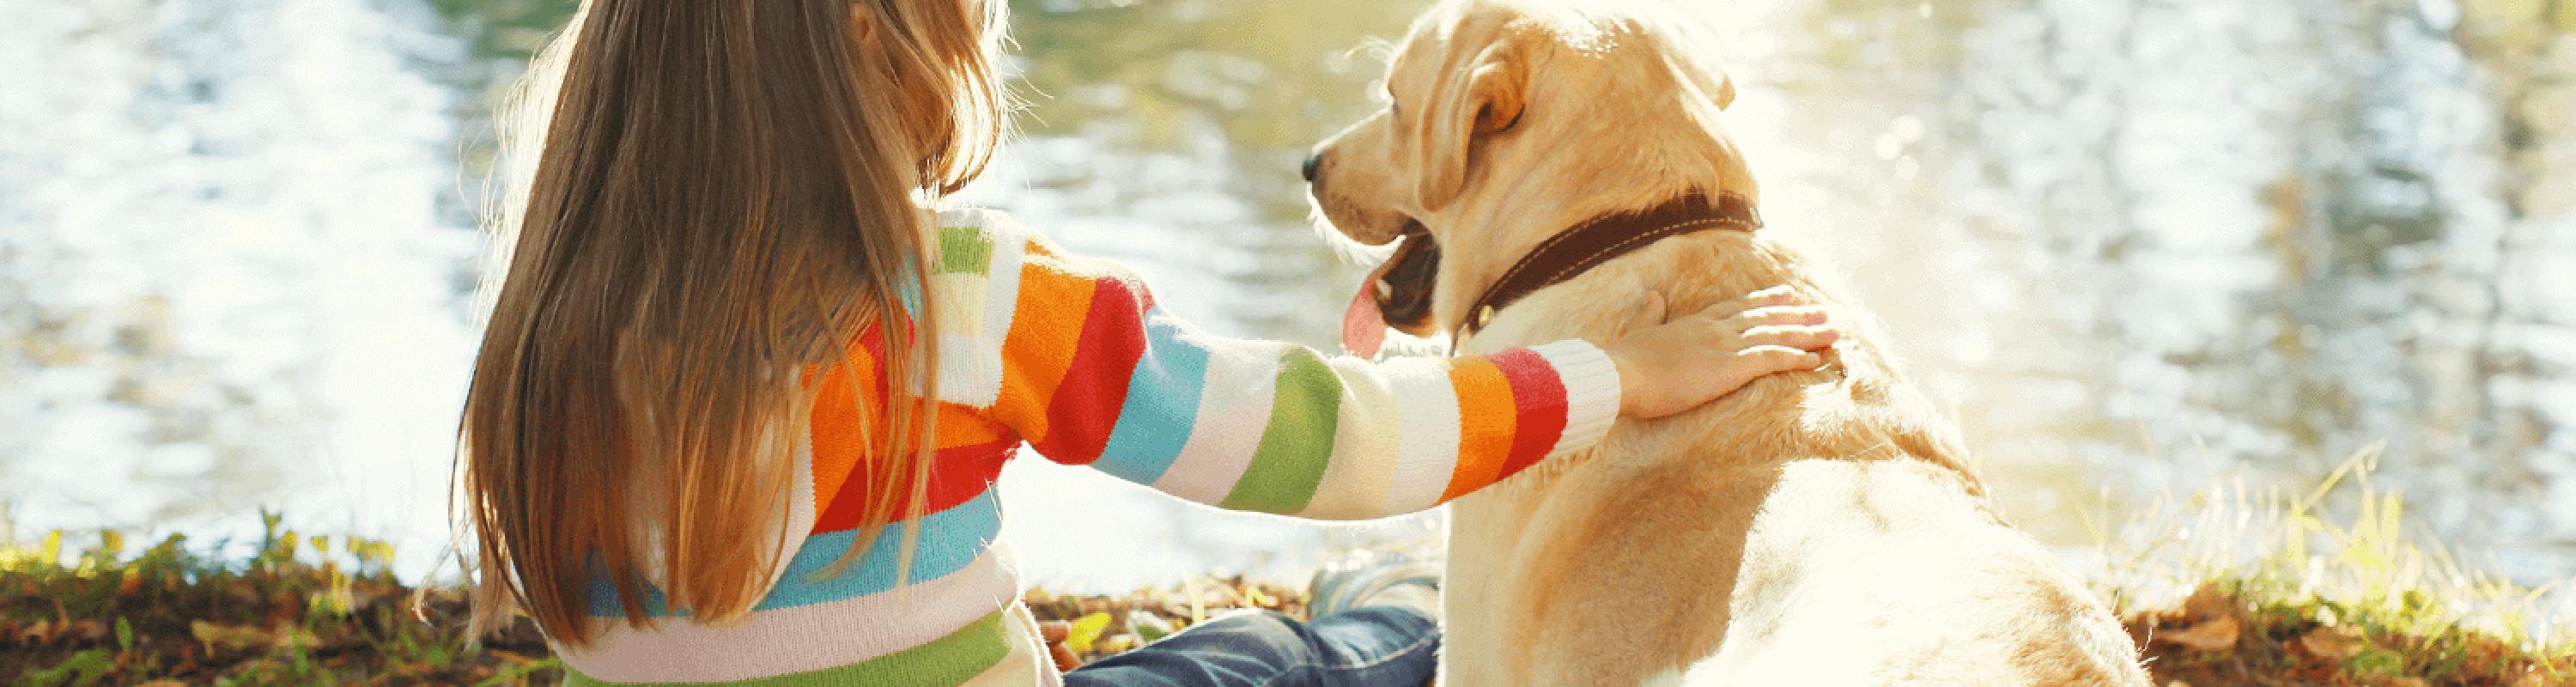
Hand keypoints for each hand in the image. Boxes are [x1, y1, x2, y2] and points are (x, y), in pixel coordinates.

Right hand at [1601, 285, 1839, 418]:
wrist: (1622, 374)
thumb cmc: (1625, 361)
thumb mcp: (1638, 332)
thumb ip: (1650, 313)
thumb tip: (1654, 295)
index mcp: (1694, 322)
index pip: (1736, 308)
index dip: (1764, 301)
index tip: (1785, 295)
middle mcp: (1715, 329)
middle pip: (1765, 318)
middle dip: (1797, 316)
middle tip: (1823, 311)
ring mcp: (1725, 346)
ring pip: (1776, 336)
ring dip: (1808, 335)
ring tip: (1834, 332)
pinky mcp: (1731, 367)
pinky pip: (1773, 359)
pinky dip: (1797, 358)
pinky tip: (1816, 359)